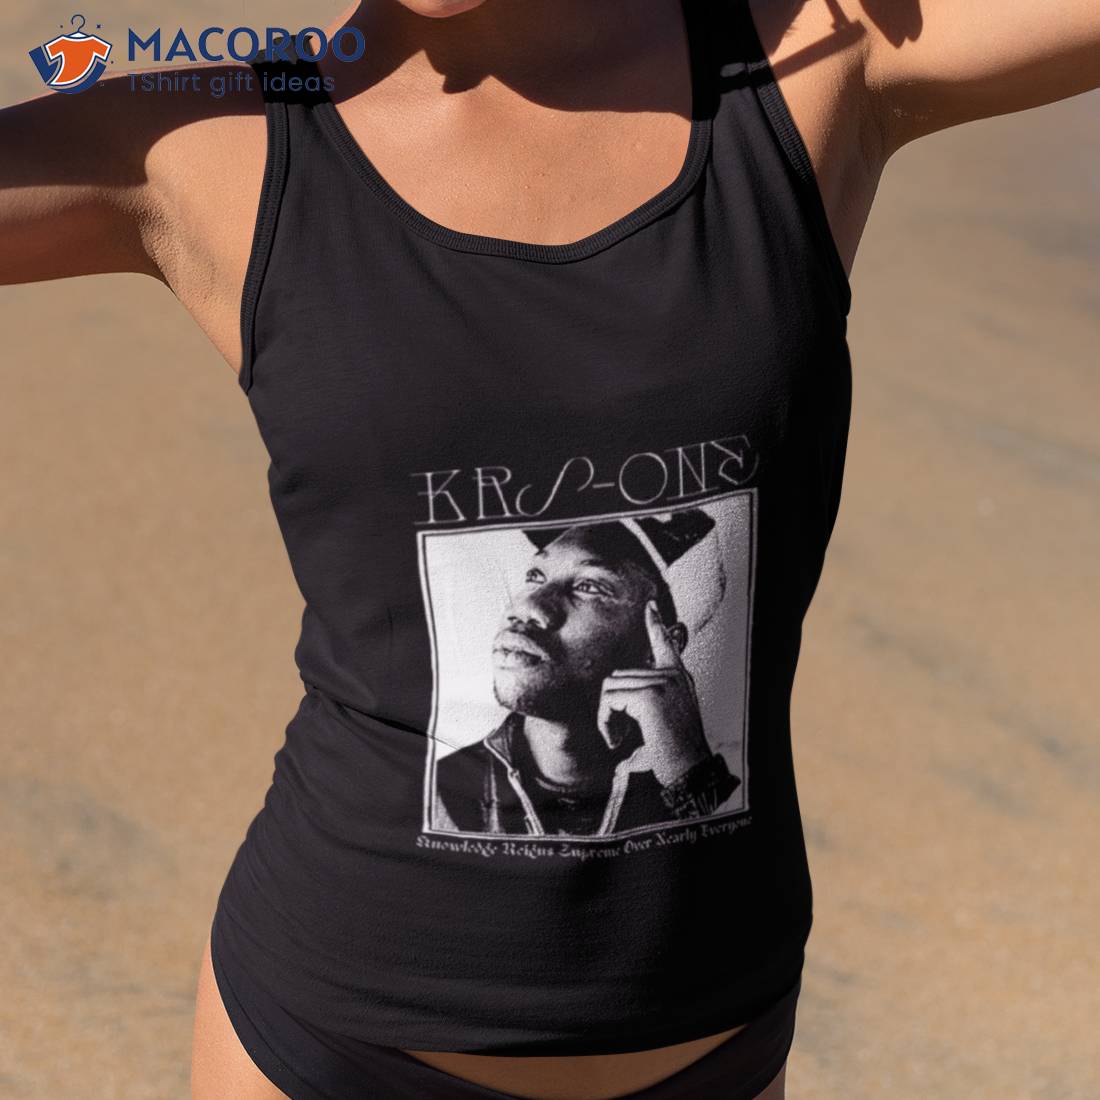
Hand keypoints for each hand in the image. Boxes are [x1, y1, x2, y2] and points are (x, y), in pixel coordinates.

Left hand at [596, 599, 709, 786]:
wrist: (690, 772)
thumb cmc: (676, 755)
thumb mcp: (665, 722)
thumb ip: (649, 703)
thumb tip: (619, 702)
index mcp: (679, 679)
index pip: (666, 645)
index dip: (656, 625)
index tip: (650, 606)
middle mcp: (674, 676)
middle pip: (620, 675)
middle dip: (610, 706)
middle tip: (616, 736)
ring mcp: (663, 683)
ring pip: (611, 687)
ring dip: (606, 716)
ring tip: (617, 739)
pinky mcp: (651, 696)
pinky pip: (610, 700)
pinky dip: (605, 722)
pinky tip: (616, 741)